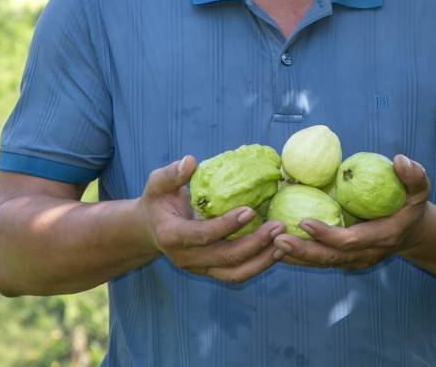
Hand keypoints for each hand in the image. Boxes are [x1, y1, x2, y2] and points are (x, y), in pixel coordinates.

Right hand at [137, 156, 282, 282]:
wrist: (151, 229)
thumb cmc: (158, 201)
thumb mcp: (157, 184)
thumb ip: (171, 174)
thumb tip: (190, 161)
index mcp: (172, 236)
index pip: (202, 235)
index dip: (226, 225)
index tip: (250, 210)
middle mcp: (185, 258)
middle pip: (224, 257)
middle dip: (254, 243)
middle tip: (278, 225)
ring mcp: (199, 268)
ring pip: (235, 273)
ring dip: (262, 260)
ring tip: (283, 241)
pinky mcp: (211, 271)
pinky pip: (237, 274)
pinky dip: (259, 264)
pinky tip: (277, 249)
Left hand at [272, 155, 429, 270]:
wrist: (413, 232)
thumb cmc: (411, 204)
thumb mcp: (420, 189)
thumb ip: (414, 176)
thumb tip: (400, 161)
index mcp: (381, 237)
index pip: (350, 240)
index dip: (327, 234)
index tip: (304, 221)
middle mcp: (365, 254)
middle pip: (330, 257)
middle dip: (303, 251)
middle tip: (276, 239)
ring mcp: (354, 260)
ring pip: (321, 262)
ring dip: (295, 256)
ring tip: (268, 245)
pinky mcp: (344, 259)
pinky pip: (319, 259)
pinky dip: (298, 256)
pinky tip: (274, 248)